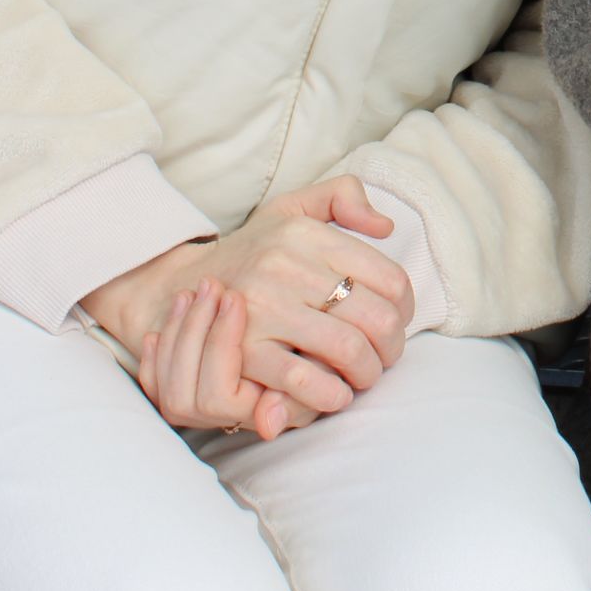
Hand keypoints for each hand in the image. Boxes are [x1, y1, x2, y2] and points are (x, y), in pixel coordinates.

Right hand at [82, 176, 413, 435]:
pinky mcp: (244, 348)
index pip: (390, 277)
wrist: (184, 285)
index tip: (398, 321)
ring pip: (348, 350)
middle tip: (385, 356)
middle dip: (392, 347)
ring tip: (363, 375)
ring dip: (367, 373)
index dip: (406, 309)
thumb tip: (385, 226)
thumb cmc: (254, 250)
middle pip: (377, 318)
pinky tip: (335, 392)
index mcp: (306, 233)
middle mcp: (287, 266)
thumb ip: (343, 197)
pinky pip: (305, 379)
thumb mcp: (293, 208)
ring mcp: (265, 307)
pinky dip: (330, 393)